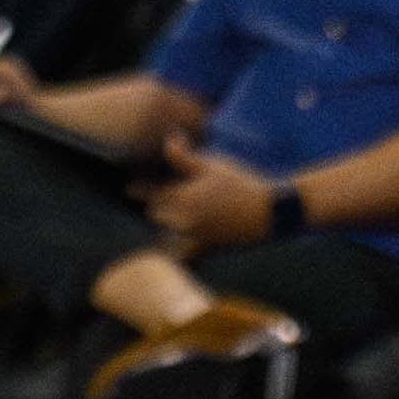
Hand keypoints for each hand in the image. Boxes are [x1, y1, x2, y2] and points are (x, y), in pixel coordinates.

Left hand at [142, 138, 282, 249]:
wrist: (269, 213)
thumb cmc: (240, 184)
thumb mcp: (211, 165)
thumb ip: (184, 157)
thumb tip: (168, 141)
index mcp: (184, 199)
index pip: (155, 195)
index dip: (140, 189)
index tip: (129, 188)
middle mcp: (186, 222)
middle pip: (158, 216)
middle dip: (156, 208)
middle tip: (150, 201)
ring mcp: (198, 238)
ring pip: (169, 239)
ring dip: (165, 231)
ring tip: (162, 225)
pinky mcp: (211, 248)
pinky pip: (187, 257)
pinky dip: (180, 254)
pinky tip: (177, 251)